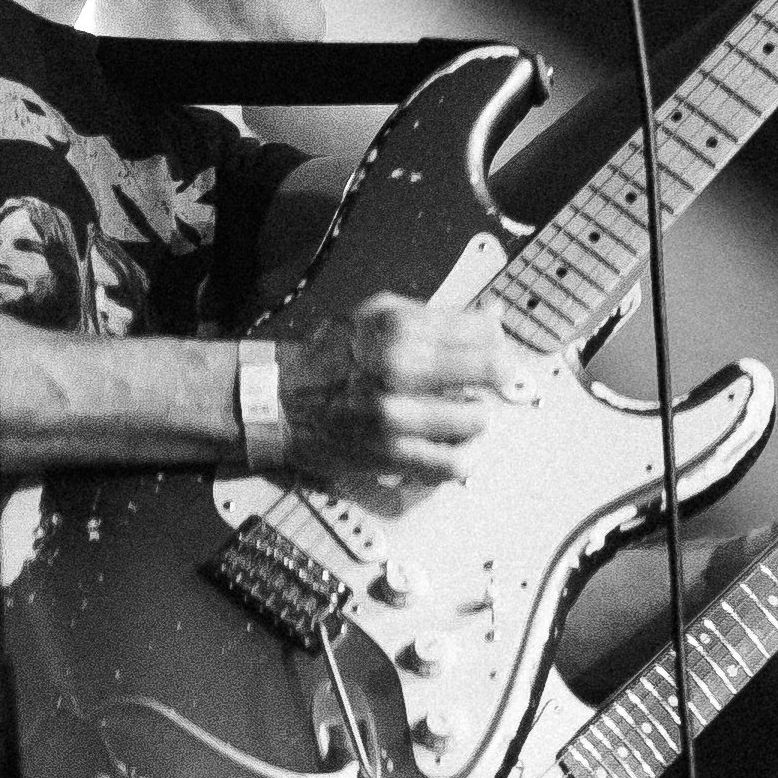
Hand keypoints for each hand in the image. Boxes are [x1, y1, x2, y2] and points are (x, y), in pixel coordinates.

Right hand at [274, 295, 531, 484]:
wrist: (279, 402)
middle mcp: (399, 367)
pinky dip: (460, 457)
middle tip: (494, 382)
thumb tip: (492, 317)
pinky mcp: (392, 454)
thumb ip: (436, 315)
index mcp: (399, 327)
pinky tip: (451, 446)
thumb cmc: (328, 358)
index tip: (497, 350)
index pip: (482, 331)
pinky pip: (452, 462)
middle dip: (498, 376)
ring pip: (477, 419)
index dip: (498, 342)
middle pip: (490, 370)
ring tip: (462, 414)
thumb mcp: (375, 315)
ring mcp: (396, 414)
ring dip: (475, 417)